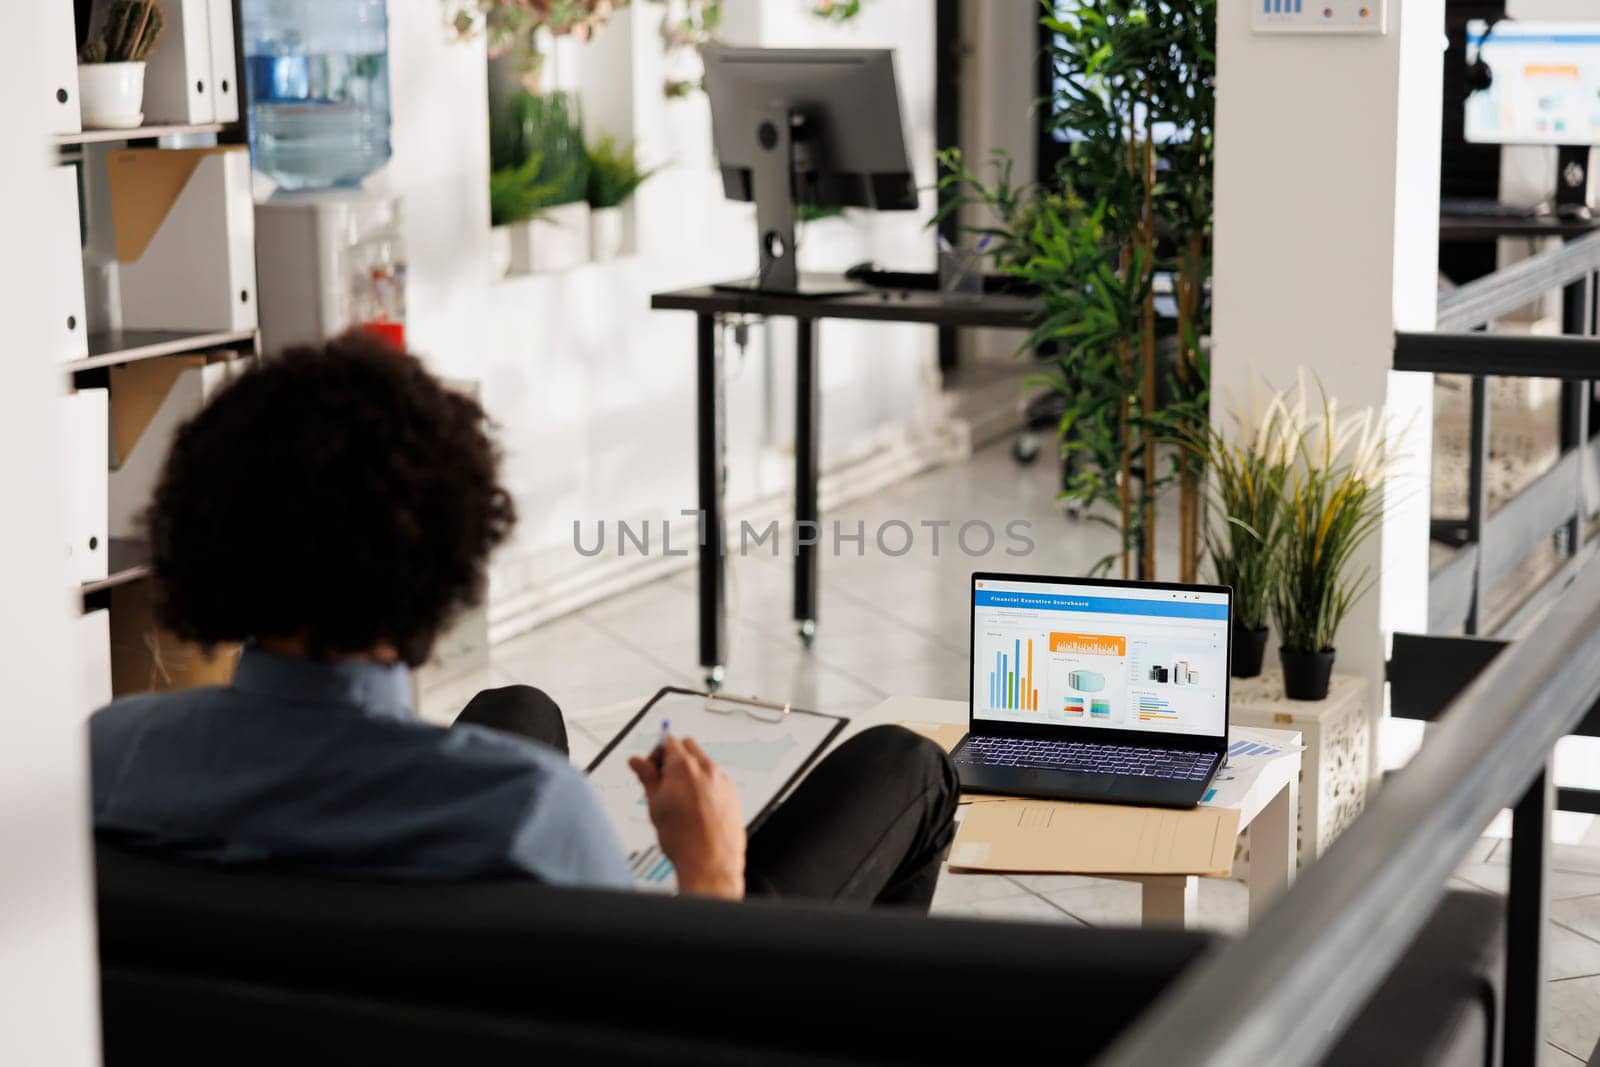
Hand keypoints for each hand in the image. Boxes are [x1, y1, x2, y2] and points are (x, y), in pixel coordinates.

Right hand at [629, 736, 745, 899]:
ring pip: (703, 762)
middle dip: (674, 756)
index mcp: (684, 767)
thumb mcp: (655, 804)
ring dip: (690, 770)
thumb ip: (647, 777)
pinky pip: (716, 778)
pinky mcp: (732, 793)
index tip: (651, 767)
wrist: (710, 862)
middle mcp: (707, 769)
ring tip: (678, 797)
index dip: (656, 753)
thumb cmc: (684, 838)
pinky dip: (704, 783)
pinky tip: (695, 805)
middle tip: (663, 778)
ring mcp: (722, 780)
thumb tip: (637, 762)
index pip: (668, 741)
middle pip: (688, 746)